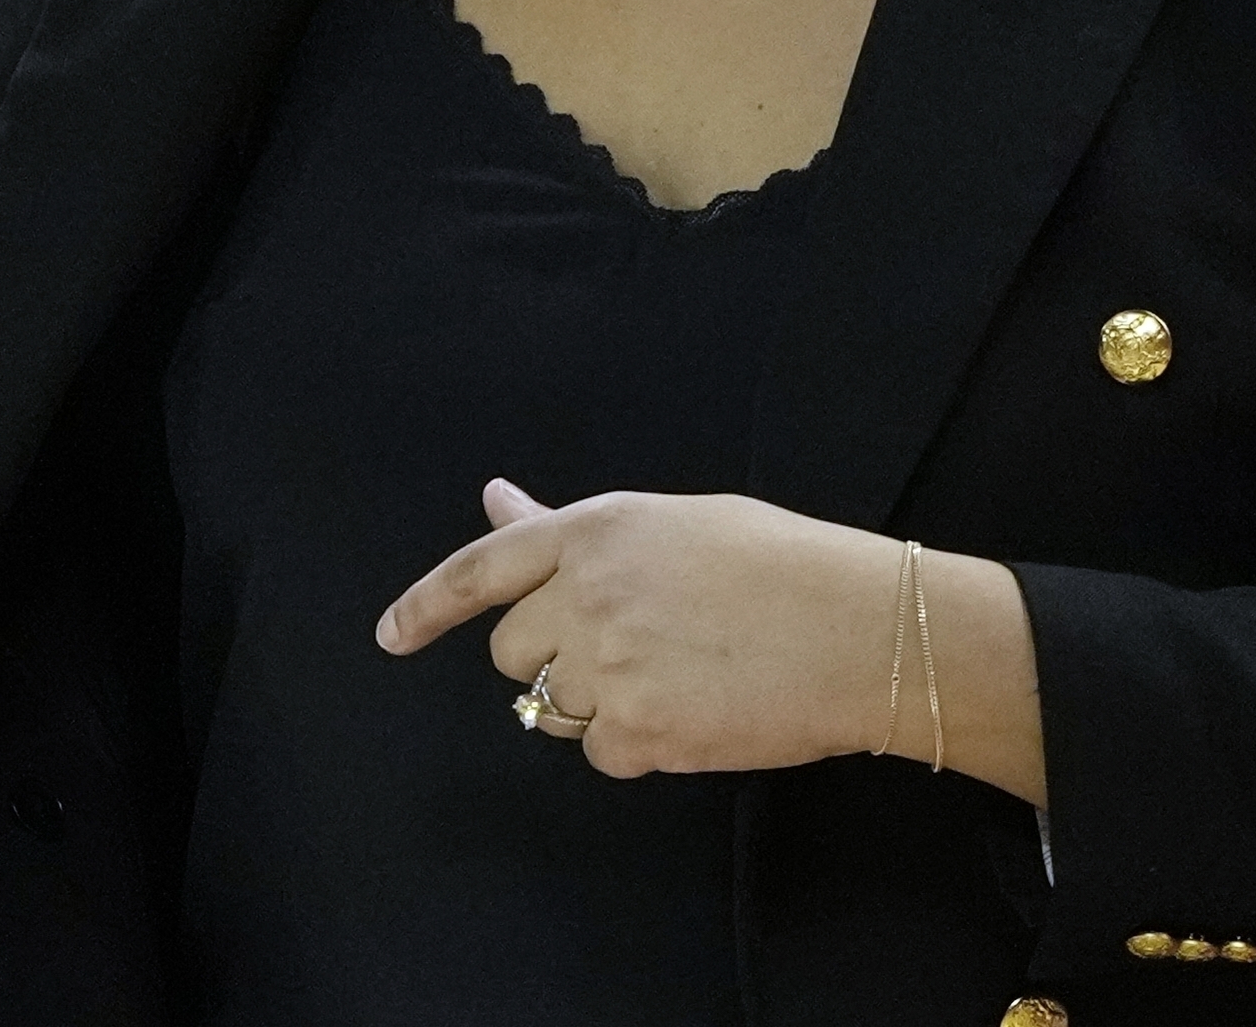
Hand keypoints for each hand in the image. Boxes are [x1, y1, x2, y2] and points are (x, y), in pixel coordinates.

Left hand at [375, 479, 903, 779]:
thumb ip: (574, 528)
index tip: (391, 635)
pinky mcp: (638, 732)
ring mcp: (608, 666)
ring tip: (675, 678)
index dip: (428, 605)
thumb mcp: (673, 525)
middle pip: (510, 651)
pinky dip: (636, 746)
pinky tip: (694, 715)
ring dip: (593, 703)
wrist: (864, 631)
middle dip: (548, 658)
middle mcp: (587, 592)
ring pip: (549, 707)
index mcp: (597, 529)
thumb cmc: (782, 564)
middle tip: (624, 653)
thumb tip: (495, 500)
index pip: (483, 567)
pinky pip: (600, 754)